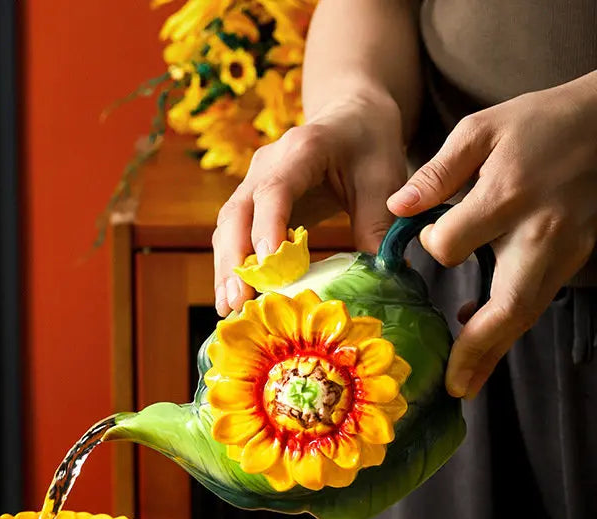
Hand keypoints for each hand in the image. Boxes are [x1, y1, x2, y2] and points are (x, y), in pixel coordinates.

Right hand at [212, 89, 406, 315]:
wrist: (351, 119)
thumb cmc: (368, 146)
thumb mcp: (383, 180)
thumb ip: (378, 225)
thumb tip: (380, 278)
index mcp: (302, 149)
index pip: (275, 189)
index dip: (268, 225)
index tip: (266, 263)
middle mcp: (266, 164)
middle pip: (237, 212)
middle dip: (234, 259)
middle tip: (236, 300)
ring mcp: (251, 183)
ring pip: (227, 227)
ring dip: (226, 269)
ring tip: (228, 308)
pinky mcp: (250, 203)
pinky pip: (232, 235)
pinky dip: (231, 266)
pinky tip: (235, 298)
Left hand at [388, 73, 596, 399]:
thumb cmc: (542, 123)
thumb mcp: (483, 129)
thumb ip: (438, 171)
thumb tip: (398, 208)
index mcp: (507, 197)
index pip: (449, 245)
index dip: (430, 244)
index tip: (425, 232)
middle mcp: (539, 234)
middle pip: (508, 307)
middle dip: (478, 352)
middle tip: (454, 388)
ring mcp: (563, 252)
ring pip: (527, 315)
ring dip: (495, 353)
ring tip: (465, 384)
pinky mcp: (574, 259)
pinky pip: (537, 302)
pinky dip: (509, 326)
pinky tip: (481, 334)